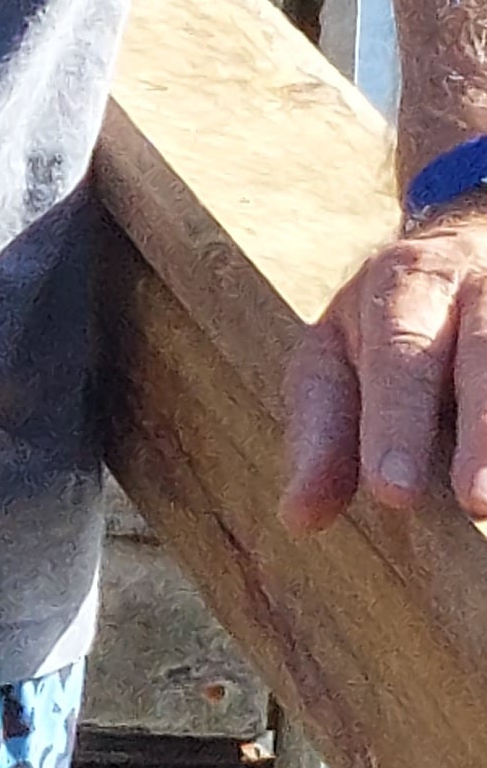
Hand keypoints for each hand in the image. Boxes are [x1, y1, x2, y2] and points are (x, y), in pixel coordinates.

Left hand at [283, 210, 486, 527]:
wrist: (466, 250)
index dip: (394, 424)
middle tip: (474, 499)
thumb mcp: (341, 359)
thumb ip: (324, 434)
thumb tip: (299, 517)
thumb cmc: (389, 325)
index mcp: (400, 285)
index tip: (393, 492)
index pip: (396, 357)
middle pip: (480, 350)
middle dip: (477, 426)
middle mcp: (469, 284)